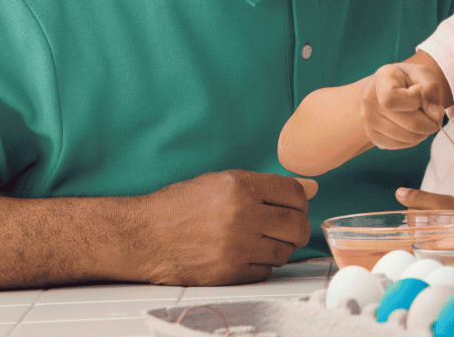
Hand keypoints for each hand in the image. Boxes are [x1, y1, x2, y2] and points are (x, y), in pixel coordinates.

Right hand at [134, 170, 316, 285]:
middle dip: (297, 226)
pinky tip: (247, 255)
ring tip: (262, 240)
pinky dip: (262, 264)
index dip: (299, 200)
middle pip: (296, 224)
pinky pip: (265, 270)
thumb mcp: (221, 182)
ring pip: (285, 250)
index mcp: (240, 186)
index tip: (294, 205)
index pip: (294, 193)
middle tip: (286, 226)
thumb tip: (310, 187)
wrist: (143, 236)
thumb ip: (267, 186)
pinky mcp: (230, 272)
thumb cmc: (179, 207)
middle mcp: (242, 215)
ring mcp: (237, 246)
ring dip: (280, 246)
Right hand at [361, 63, 446, 149]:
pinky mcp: (373, 137)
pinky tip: (414, 127)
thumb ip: (431, 89)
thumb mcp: (424, 74)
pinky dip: (414, 139)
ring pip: (407, 138)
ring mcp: (369, 121)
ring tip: (425, 119)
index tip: (419, 91)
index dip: (413, 100)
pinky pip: (401, 145)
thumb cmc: (410, 79)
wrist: (393, 87)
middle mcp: (369, 101)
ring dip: (424, 132)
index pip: (390, 99)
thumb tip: (434, 115)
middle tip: (435, 114)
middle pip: (407, 123)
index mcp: (381, 79)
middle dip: (429, 122)